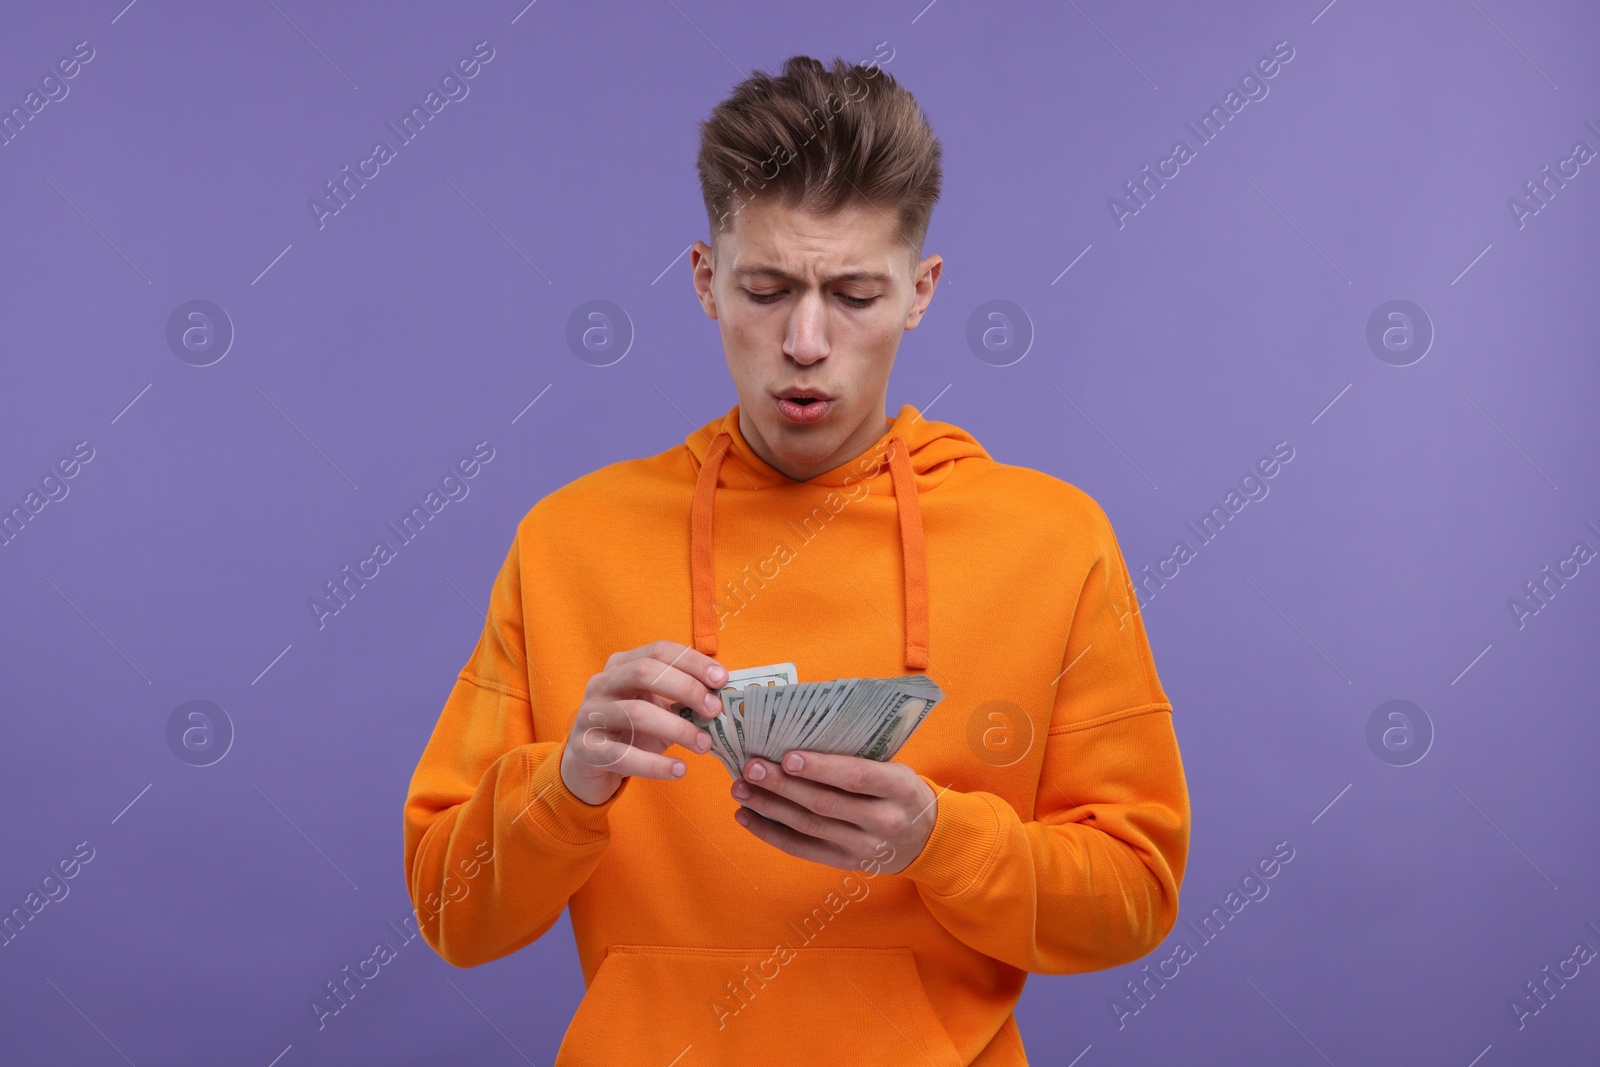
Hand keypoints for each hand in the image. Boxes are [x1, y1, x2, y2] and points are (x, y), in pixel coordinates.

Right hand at [559, 640, 726, 805]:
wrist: (588, 764)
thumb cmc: (630, 731)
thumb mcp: (655, 708)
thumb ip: (682, 698)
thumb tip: (723, 696)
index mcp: (620, 665)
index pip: (658, 651)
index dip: (692, 662)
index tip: (722, 679)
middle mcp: (601, 684)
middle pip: (644, 672)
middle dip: (686, 688)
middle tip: (715, 710)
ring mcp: (589, 715)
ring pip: (636, 713)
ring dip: (677, 729)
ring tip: (704, 744)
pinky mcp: (585, 749)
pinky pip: (623, 755)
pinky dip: (655, 764)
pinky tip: (679, 770)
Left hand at [729, 751, 938, 874]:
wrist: (926, 838)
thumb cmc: (900, 791)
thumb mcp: (895, 768)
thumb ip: (859, 757)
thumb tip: (800, 734)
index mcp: (900, 788)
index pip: (856, 777)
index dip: (820, 768)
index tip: (787, 756)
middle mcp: (884, 821)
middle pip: (825, 803)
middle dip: (783, 785)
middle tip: (751, 767)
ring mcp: (865, 847)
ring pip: (808, 826)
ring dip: (769, 807)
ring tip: (741, 788)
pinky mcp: (846, 864)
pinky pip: (802, 850)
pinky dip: (771, 833)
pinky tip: (748, 816)